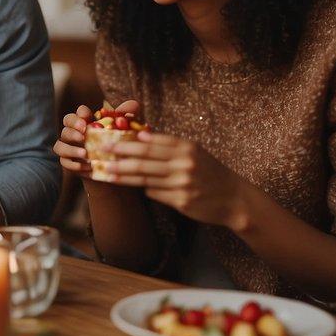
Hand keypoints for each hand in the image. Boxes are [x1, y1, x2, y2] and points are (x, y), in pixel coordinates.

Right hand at [53, 99, 139, 178]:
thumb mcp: (124, 132)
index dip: (82, 113)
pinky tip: (85, 166)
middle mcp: (75, 131)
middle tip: (83, 132)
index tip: (88, 117)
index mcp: (87, 121)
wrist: (111, 169)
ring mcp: (69, 146)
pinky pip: (63, 161)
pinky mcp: (68, 162)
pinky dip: (73, 163)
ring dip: (71, 148)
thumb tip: (133, 105)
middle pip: (66, 122)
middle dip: (73, 126)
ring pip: (60, 143)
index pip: (80, 112)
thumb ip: (126, 117)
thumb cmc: (116, 146)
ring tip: (85, 153)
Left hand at [105, 130, 246, 228]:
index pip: (150, 142)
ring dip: (123, 176)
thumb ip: (168, 143)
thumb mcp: (194, 151)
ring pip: (144, 178)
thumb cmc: (210, 171)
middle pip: (143, 159)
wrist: (234, 198)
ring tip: (106, 173)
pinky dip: (144, 189)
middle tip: (101, 156)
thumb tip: (140, 134)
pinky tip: (134, 186)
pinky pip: (154, 193)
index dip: (127, 142)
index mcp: (186, 147)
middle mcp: (184, 164)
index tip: (109, 140)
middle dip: (119, 157)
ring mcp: (182, 183)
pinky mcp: (181, 202)